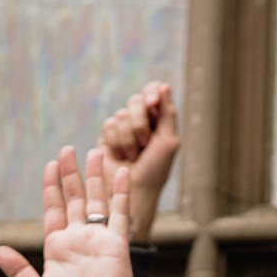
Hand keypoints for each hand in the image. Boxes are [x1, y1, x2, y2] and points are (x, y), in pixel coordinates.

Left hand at [0, 146, 155, 276]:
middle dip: (69, 175)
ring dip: (94, 177)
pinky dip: (119, 192)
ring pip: (95, 200)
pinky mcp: (116, 244)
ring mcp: (98, 240)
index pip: (53, 211)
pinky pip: (120, 213)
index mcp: (57, 249)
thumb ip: (19, 271)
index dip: (51, 188)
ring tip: (92, 152)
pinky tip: (120, 172)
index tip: (49, 166)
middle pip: (73, 199)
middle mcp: (78, 240)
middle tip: (66, 150)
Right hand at [96, 81, 178, 241]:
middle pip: (136, 100)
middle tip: (145, 143)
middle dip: (141, 122)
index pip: (154, 91)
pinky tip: (120, 156)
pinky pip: (108, 125)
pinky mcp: (107, 136)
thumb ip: (168, 113)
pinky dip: (117, 141)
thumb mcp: (169, 141)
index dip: (151, 93)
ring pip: (121, 114)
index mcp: (160, 119)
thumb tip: (164, 85)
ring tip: (133, 156)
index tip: (152, 102)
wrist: (132, 190)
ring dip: (129, 138)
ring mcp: (123, 127)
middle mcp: (141, 120)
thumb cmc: (155, 170)